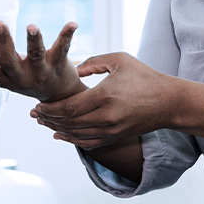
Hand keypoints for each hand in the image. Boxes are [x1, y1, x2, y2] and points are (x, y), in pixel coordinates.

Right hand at [0, 21, 82, 101]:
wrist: (58, 97)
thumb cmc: (22, 76)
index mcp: (5, 78)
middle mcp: (22, 76)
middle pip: (10, 60)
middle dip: (4, 42)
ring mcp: (41, 71)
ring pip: (37, 55)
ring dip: (34, 41)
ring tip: (32, 26)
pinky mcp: (60, 63)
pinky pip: (63, 48)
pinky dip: (67, 34)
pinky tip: (73, 23)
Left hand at [32, 52, 184, 148]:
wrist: (169, 102)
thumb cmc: (144, 77)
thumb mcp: (119, 60)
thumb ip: (92, 62)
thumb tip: (73, 68)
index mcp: (105, 96)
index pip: (69, 107)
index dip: (50, 109)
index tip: (37, 105)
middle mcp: (106, 117)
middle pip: (68, 123)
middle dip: (48, 119)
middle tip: (34, 114)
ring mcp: (111, 130)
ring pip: (76, 135)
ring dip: (56, 129)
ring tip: (43, 123)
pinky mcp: (115, 137)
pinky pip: (88, 143)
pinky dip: (71, 140)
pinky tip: (60, 135)